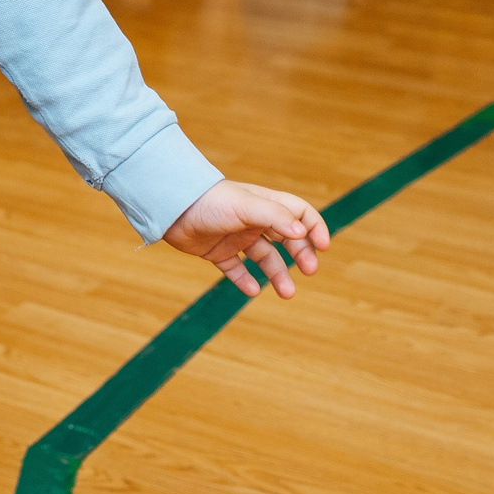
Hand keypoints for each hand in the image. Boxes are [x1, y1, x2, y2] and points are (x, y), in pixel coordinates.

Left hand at [162, 180, 329, 298]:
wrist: (170, 208)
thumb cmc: (210, 201)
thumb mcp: (246, 206)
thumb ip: (274, 217)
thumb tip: (302, 231)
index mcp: (264, 204)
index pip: (299, 213)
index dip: (314, 227)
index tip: (323, 246)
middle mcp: (253, 220)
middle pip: (287, 238)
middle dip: (301, 255)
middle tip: (309, 271)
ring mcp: (236, 237)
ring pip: (265, 258)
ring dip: (278, 274)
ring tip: (287, 293)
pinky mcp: (217, 252)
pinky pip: (236, 269)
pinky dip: (246, 280)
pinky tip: (253, 290)